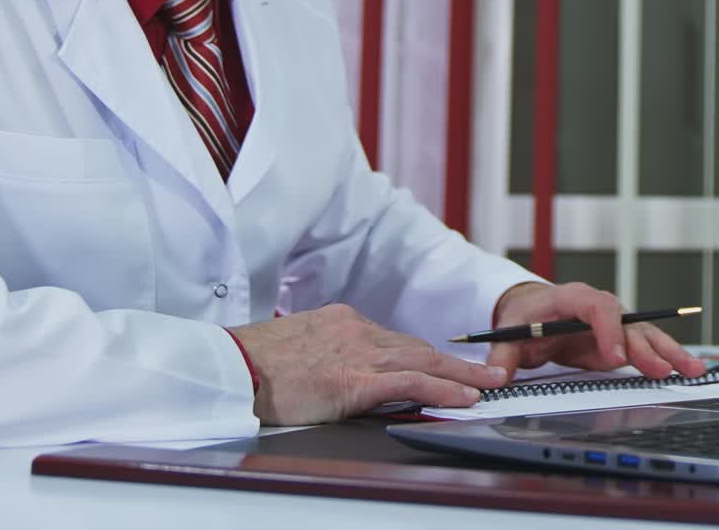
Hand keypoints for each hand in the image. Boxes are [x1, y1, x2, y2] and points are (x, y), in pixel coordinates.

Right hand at [229, 304, 507, 423]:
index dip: (425, 355)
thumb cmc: (251, 367)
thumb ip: (325, 357)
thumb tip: (338, 374)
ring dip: (461, 374)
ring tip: (490, 385)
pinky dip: (443, 388)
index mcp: (341, 321)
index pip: (394, 340)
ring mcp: (357, 352)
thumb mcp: (296, 353)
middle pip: (417, 346)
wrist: (228, 368)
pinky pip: (411, 382)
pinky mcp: (354, 379)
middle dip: (455, 361)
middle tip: (487, 370)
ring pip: (423, 360)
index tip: (447, 363)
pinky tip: (464, 397)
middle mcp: (355, 329)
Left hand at [485, 281, 707, 383]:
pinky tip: (687, 371)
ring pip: (644, 334)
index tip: (614, 358)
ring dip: (668, 351)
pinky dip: (666, 358)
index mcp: (570, 298)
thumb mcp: (508, 333)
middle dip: (647, 346)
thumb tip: (495, 377)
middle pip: (627, 322)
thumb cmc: (522, 316)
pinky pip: (645, 347)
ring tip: (694, 369)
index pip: (594, 306)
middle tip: (663, 370)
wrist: (531, 309)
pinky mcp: (620, 340)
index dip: (607, 330)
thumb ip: (502, 356)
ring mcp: (613, 324)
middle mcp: (598, 308)